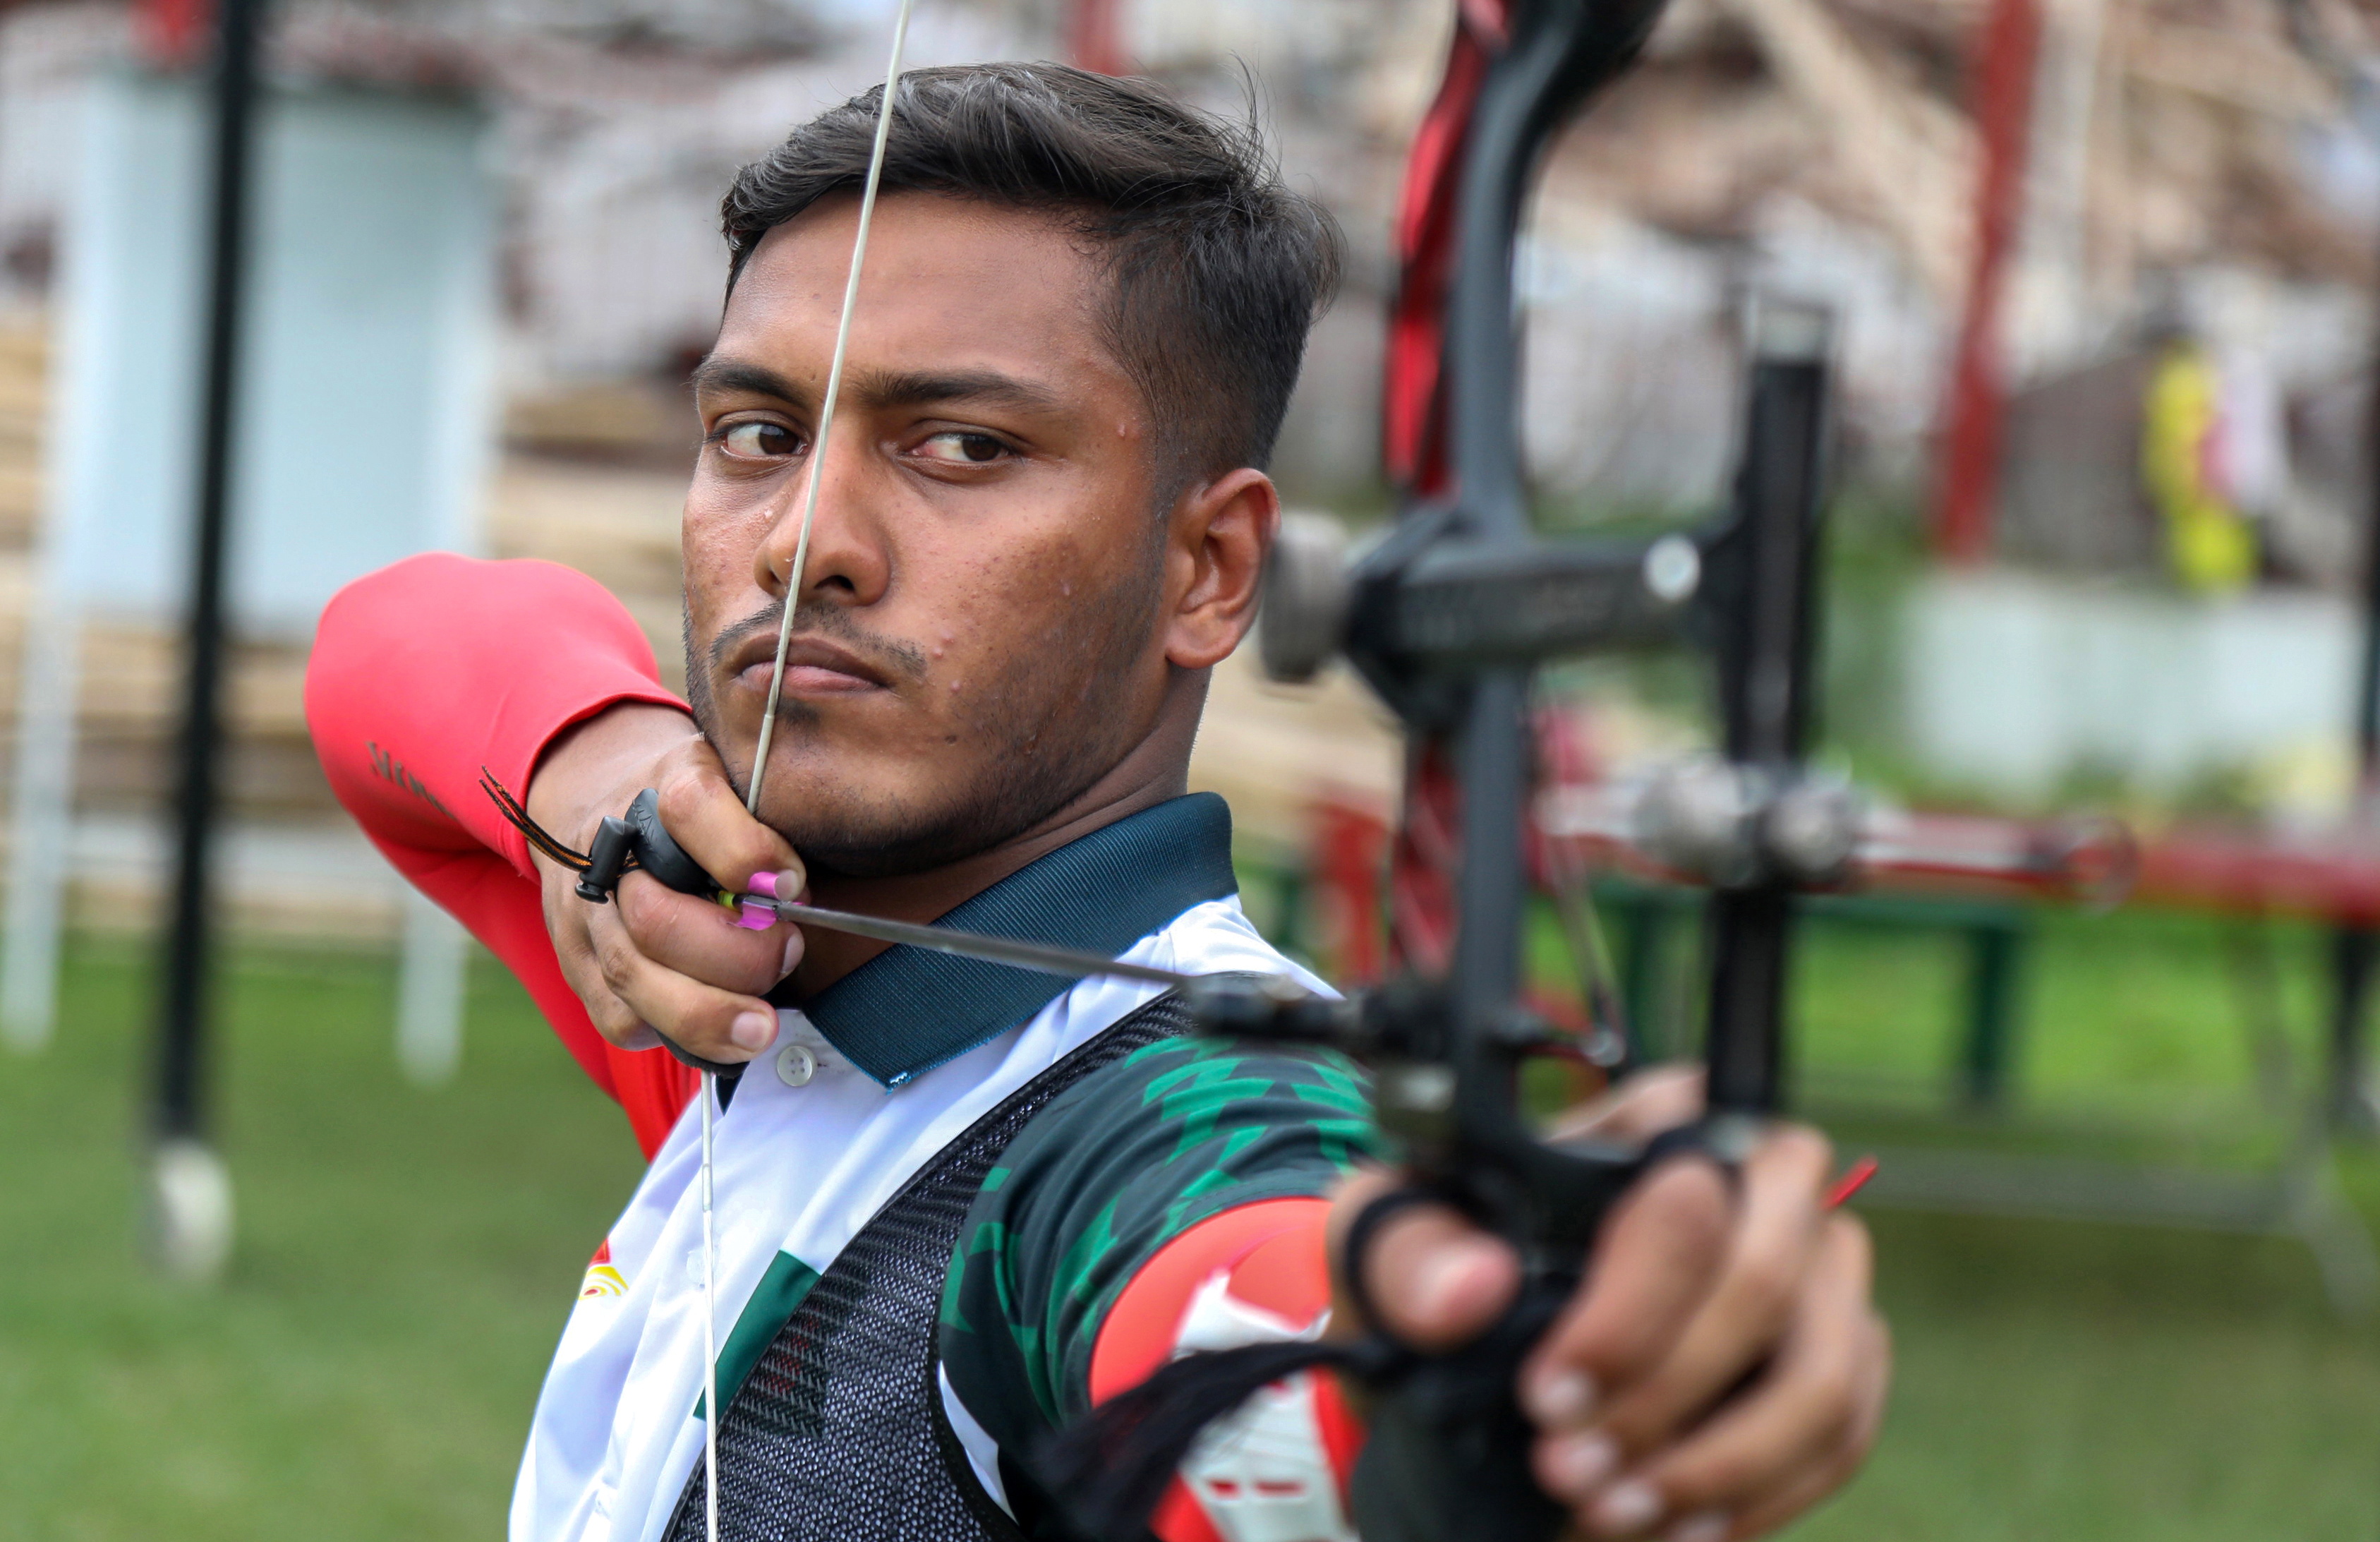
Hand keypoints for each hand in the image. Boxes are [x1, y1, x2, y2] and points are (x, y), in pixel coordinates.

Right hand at [523, 702, 806, 1063]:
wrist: (597, 801)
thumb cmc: (699, 804)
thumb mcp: (738, 780)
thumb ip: (770, 825)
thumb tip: (800, 898)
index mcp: (660, 784)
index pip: (690, 807)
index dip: (746, 852)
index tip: (795, 884)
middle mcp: (609, 850)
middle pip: (656, 918)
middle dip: (735, 956)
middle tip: (788, 954)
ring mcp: (585, 912)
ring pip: (633, 976)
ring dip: (706, 1014)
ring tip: (759, 1030)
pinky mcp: (577, 965)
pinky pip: (620, 1019)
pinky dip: (674, 1034)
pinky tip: (718, 1033)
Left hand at [1328, 1067, 1887, 1540]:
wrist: (1470, 1350)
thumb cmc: (1443, 1269)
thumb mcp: (1391, 1245)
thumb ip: (1410, 1258)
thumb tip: (1471, 1287)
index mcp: (1655, 1121)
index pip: (1687, 1195)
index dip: (1628, 1311)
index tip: (1551, 1394)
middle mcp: (1759, 1181)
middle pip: (1766, 1283)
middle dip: (1667, 1395)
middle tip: (1570, 1469)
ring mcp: (1812, 1273)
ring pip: (1821, 1373)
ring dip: (1721, 1464)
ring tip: (1615, 1510)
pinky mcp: (1835, 1356)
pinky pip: (1841, 1433)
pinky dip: (1763, 1493)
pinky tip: (1680, 1525)